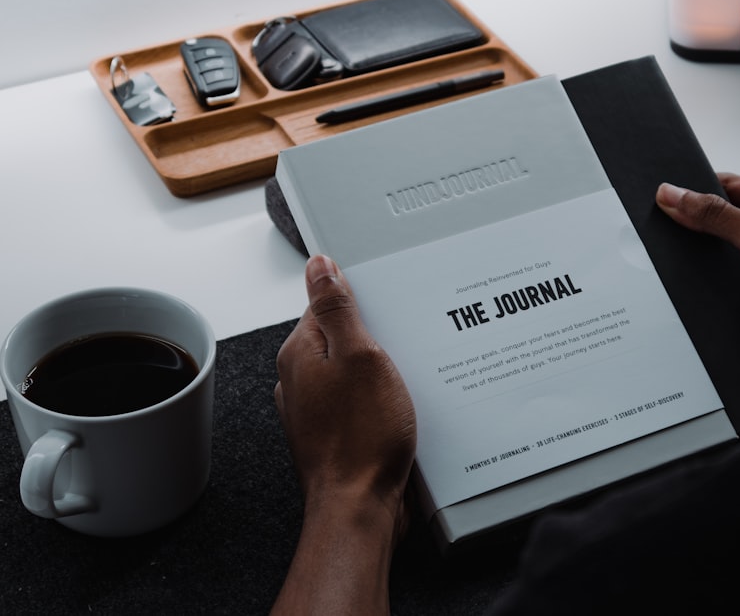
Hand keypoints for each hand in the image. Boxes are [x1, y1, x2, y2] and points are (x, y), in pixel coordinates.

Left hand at [273, 254, 415, 614]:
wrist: (359, 507)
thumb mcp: (359, 356)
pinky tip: (401, 407)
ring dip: (381, 372)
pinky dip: (381, 399)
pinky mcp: (336, 431)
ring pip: (353, 371)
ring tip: (405, 381)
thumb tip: (320, 266)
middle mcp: (301, 379)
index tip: (386, 306)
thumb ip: (337, 308)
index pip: (326, 304)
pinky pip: (360, 400)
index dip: (361, 302)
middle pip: (342, 337)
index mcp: (300, 353)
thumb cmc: (361, 439)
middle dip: (376, 338)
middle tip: (402, 347)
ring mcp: (316, 408)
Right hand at [656, 173, 739, 387]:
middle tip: (664, 234)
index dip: (696, 190)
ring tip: (680, 267)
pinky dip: (716, 295)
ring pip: (725, 262)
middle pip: (724, 224)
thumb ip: (718, 216)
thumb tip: (676, 195)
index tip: (663, 196)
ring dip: (708, 268)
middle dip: (696, 231)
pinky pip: (731, 292)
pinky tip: (700, 298)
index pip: (730, 186)